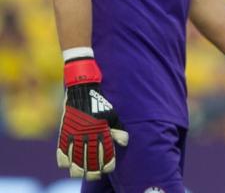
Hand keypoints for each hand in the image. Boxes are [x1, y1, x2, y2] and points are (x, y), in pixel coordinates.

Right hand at [57, 59, 128, 179]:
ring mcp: (75, 132)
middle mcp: (89, 133)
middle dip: (93, 171)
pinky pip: (61, 150)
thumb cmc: (100, 102)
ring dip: (78, 169)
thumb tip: (124, 143)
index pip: (106, 153)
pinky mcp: (64, 130)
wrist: (83, 87)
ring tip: (80, 174)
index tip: (108, 169)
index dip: (107, 164)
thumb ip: (117, 130)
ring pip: (75, 158)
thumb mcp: (112, 114)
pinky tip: (66, 165)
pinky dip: (63, 160)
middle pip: (90, 160)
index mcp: (102, 129)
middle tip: (94, 176)